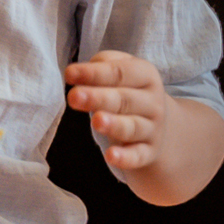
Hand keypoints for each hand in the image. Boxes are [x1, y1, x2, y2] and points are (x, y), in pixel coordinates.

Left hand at [64, 50, 172, 171]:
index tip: (69, 74)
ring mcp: (152, 129)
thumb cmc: (126, 91)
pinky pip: (137, 156)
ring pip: (132, 127)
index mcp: (146, 75)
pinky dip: (125, 157)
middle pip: (124, 99)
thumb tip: (77, 72)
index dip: (94, 73)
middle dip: (98, 97)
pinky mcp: (148, 152)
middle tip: (73, 97)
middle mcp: (152, 102)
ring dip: (114, 125)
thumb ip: (101, 65)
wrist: (155, 123)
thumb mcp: (119, 71)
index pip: (119, 72)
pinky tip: (111, 156)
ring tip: (96, 121)